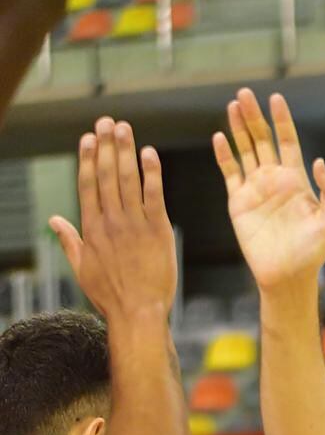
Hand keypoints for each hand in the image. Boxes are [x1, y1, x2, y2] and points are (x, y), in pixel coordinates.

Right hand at [50, 119, 176, 322]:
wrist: (138, 313)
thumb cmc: (111, 296)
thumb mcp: (82, 269)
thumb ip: (69, 241)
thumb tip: (55, 221)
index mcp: (92, 228)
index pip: (88, 184)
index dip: (88, 158)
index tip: (88, 138)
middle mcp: (111, 221)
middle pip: (106, 175)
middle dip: (106, 145)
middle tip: (106, 121)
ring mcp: (135, 224)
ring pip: (128, 179)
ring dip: (125, 150)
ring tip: (124, 127)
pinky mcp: (158, 230)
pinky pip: (154, 195)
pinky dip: (151, 173)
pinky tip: (149, 153)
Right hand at [213, 88, 324, 291]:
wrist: (288, 275)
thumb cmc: (313, 250)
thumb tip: (320, 162)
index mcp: (297, 179)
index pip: (287, 141)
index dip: (282, 120)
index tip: (276, 98)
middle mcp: (274, 179)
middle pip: (262, 139)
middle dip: (254, 116)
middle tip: (245, 93)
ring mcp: (255, 189)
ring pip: (245, 150)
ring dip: (238, 128)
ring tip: (233, 105)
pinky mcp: (239, 203)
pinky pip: (229, 173)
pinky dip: (224, 155)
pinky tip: (220, 137)